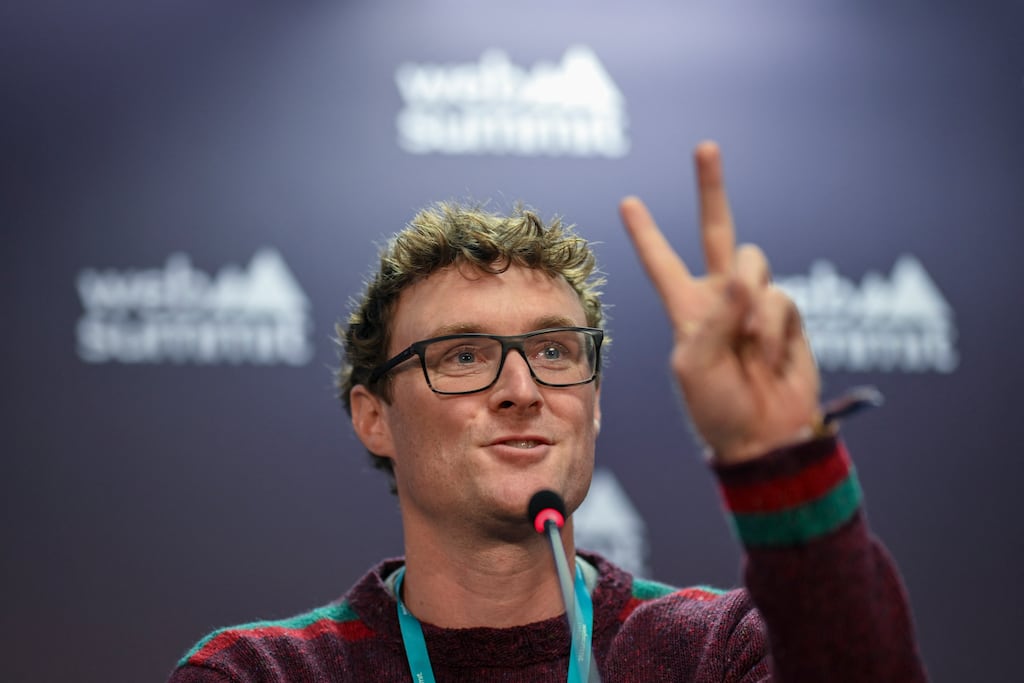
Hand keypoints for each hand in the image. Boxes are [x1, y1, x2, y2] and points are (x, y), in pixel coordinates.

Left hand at [619, 141, 820, 463]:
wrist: (762, 436)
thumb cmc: (716, 406)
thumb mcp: (696, 366)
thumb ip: (716, 320)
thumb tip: (745, 281)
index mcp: (685, 307)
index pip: (662, 262)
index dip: (646, 234)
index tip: (627, 202)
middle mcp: (719, 297)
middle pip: (717, 230)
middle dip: (711, 188)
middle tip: (704, 147)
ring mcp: (754, 304)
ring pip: (754, 265)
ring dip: (750, 304)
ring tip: (748, 348)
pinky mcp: (787, 316)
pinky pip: (780, 299)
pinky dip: (773, 329)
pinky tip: (768, 357)